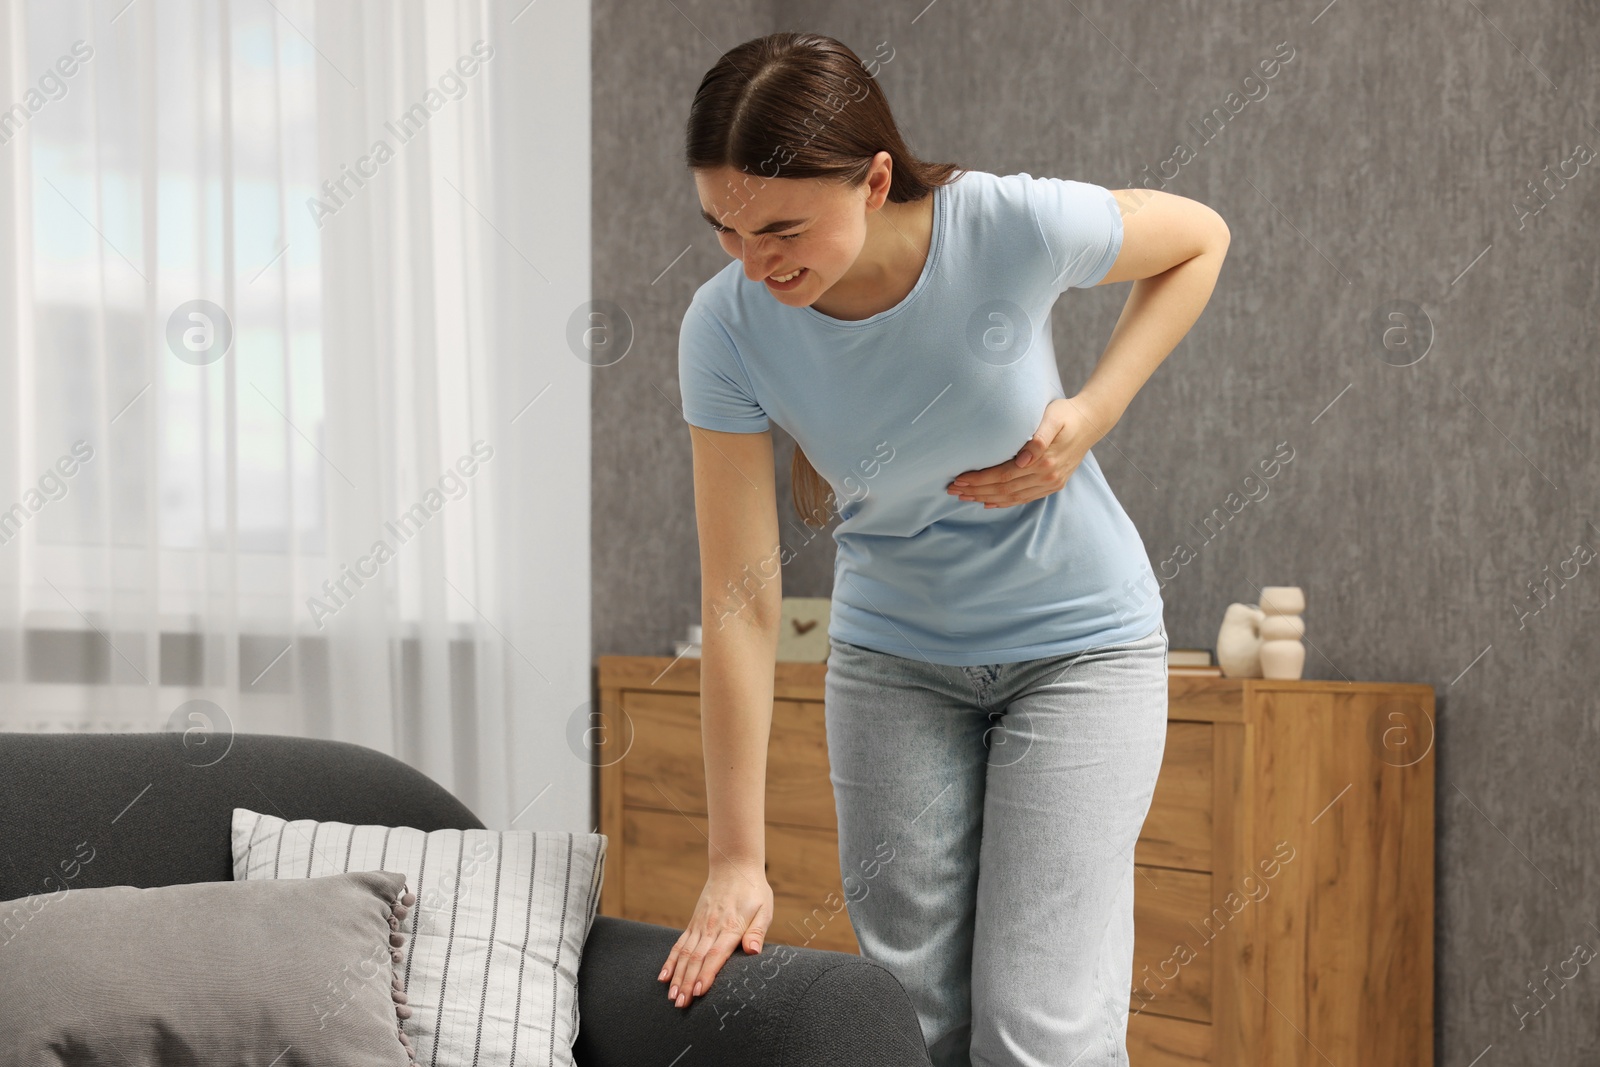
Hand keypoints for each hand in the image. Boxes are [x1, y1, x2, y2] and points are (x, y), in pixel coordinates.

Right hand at [657, 859, 772, 1008]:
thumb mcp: (764, 908)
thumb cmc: (753, 890)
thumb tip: (753, 951)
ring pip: (685, 954)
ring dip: (677, 976)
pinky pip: (679, 944)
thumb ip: (758, 931)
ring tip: (672, 997)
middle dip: (688, 983)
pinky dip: (671, 961)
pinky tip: (664, 977)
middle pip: (696, 958)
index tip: (699, 992)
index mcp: (731, 926)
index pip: (716, 954)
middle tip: (681, 1004)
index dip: (707, 974)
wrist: (734, 866)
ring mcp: (700, 924)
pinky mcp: (693, 923)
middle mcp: (712, 927)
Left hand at [946, 396, 1107, 507]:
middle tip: (953, 490)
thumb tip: (1023, 459)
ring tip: (964, 497)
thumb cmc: (1066, 414)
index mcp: (1044, 461)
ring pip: (1012, 497)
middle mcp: (1047, 477)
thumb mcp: (1053, 417)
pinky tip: (989, 502)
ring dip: (986, 498)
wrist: (1091, 422)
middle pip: (1004, 489)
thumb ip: (1039, 437)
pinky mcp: (1054, 485)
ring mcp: (1051, 483)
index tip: (959, 478)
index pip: (1003, 475)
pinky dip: (1005, 502)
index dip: (979, 479)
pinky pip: (1025, 499)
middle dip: (976, 490)